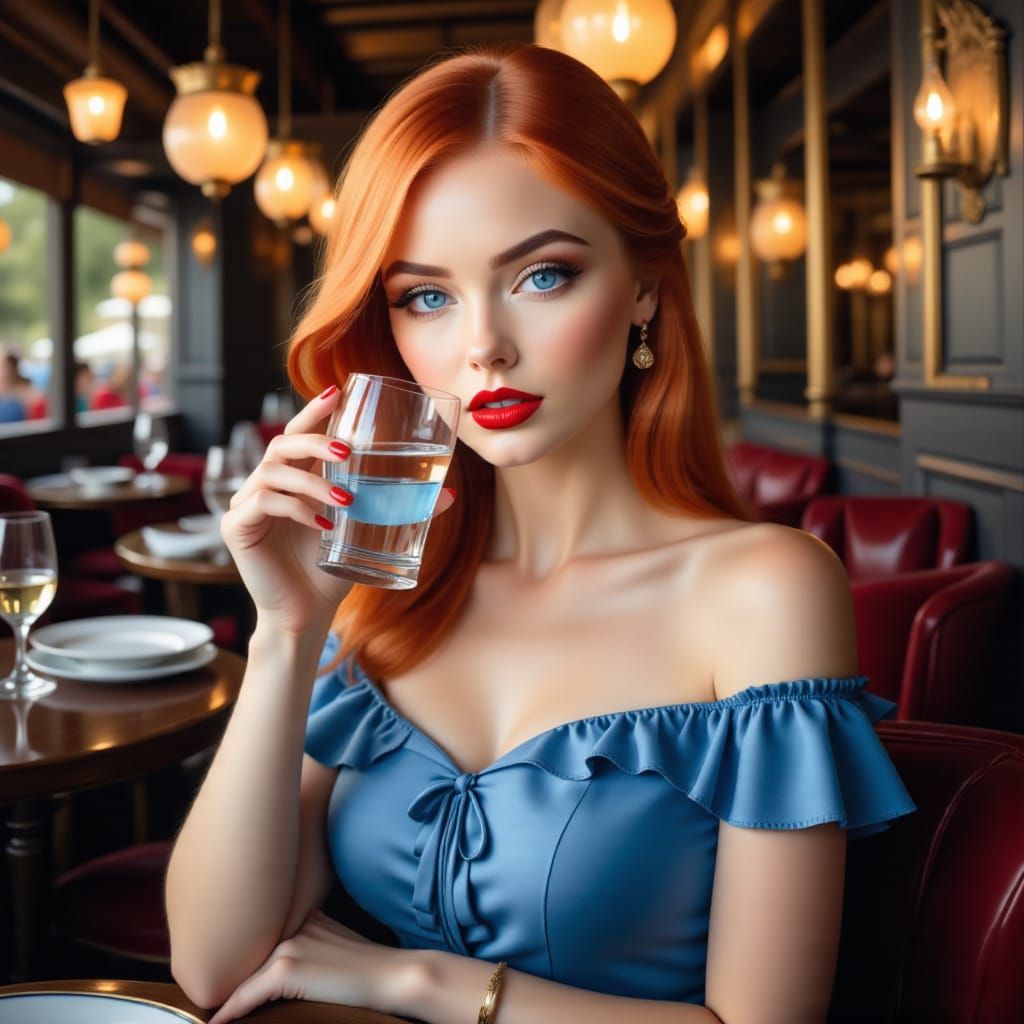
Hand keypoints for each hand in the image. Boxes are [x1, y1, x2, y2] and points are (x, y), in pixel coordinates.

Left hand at [206, 909, 415, 1023]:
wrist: (393, 975)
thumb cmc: (372, 970)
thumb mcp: (338, 948)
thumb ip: (314, 947)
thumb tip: (291, 973)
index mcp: (307, 918)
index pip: (267, 942)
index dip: (246, 962)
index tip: (225, 978)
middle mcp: (295, 926)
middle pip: (253, 958)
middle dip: (232, 979)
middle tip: (207, 997)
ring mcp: (290, 946)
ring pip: (247, 977)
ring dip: (228, 998)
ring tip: (209, 1012)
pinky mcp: (288, 969)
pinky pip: (247, 995)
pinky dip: (230, 1011)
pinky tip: (216, 1022)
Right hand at [219, 386, 455, 634]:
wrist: (305, 617)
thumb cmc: (331, 573)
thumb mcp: (369, 535)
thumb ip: (401, 511)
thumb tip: (449, 494)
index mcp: (294, 480)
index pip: (299, 433)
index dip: (315, 411)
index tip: (337, 392)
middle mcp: (266, 485)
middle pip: (282, 443)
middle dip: (315, 441)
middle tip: (347, 452)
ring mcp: (247, 505)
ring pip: (273, 471)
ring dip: (313, 482)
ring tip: (346, 502)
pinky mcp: (236, 528)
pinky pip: (263, 503)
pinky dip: (295, 509)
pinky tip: (323, 526)